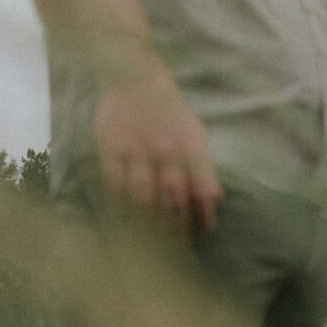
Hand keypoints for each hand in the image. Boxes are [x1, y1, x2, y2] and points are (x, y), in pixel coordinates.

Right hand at [93, 64, 222, 239]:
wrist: (135, 79)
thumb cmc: (171, 111)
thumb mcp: (197, 134)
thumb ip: (205, 167)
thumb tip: (215, 199)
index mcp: (192, 148)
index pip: (202, 188)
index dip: (204, 214)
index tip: (204, 233)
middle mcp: (167, 152)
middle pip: (173, 197)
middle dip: (177, 225)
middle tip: (177, 246)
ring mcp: (138, 151)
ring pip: (144, 195)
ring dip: (149, 220)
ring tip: (152, 241)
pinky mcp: (111, 149)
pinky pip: (115, 183)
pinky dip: (120, 204)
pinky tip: (125, 220)